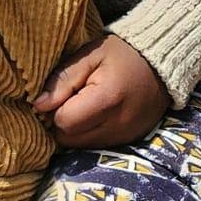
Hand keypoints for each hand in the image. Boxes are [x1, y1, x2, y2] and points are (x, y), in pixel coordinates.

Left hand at [33, 35, 169, 148]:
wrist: (162, 63)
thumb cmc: (123, 53)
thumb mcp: (90, 55)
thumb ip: (63, 78)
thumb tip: (38, 105)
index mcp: (107, 99)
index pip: (63, 121)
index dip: (56, 109)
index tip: (64, 92)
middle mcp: (118, 124)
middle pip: (69, 139)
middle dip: (64, 121)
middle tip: (73, 99)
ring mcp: (125, 136)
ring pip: (81, 146)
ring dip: (76, 130)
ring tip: (86, 105)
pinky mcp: (129, 141)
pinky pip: (97, 146)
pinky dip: (90, 134)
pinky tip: (98, 114)